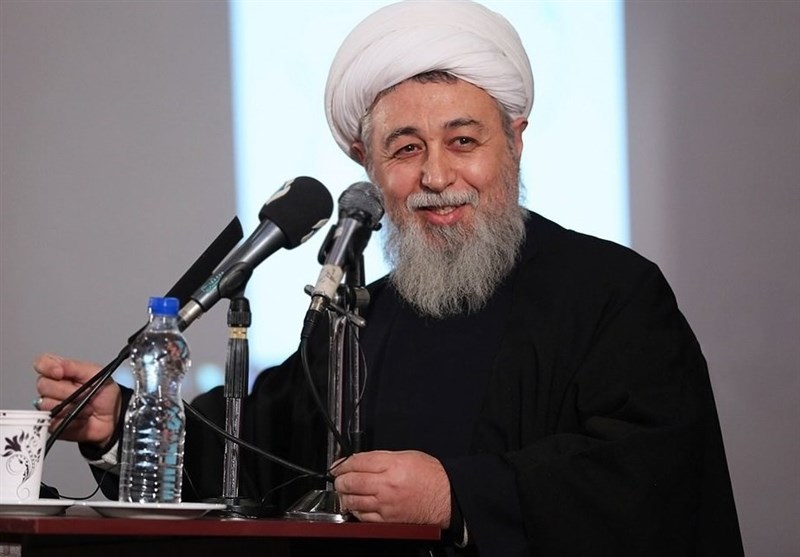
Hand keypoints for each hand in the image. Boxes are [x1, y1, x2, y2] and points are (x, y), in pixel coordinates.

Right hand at [33, 353, 121, 447]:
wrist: (113, 417)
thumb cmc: (106, 394)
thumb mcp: (96, 373)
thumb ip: (75, 366)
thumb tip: (57, 366)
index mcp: (62, 372)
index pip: (42, 363)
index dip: (46, 367)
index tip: (59, 372)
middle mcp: (53, 388)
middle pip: (42, 385)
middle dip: (66, 390)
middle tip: (83, 393)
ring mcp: (52, 405)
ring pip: (46, 404)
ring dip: (71, 406)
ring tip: (84, 406)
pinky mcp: (53, 423)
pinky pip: (53, 421)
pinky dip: (71, 420)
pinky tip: (80, 418)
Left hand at [332, 450, 450, 527]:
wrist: (446, 497)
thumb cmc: (430, 476)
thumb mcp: (407, 455)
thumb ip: (382, 457)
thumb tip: (361, 460)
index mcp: (392, 465)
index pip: (358, 462)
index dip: (343, 463)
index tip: (338, 465)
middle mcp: (387, 485)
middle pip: (352, 481)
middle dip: (340, 480)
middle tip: (338, 478)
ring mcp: (386, 504)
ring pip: (354, 500)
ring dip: (344, 495)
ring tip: (343, 491)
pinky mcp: (388, 520)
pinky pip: (363, 516)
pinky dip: (355, 510)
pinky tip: (355, 505)